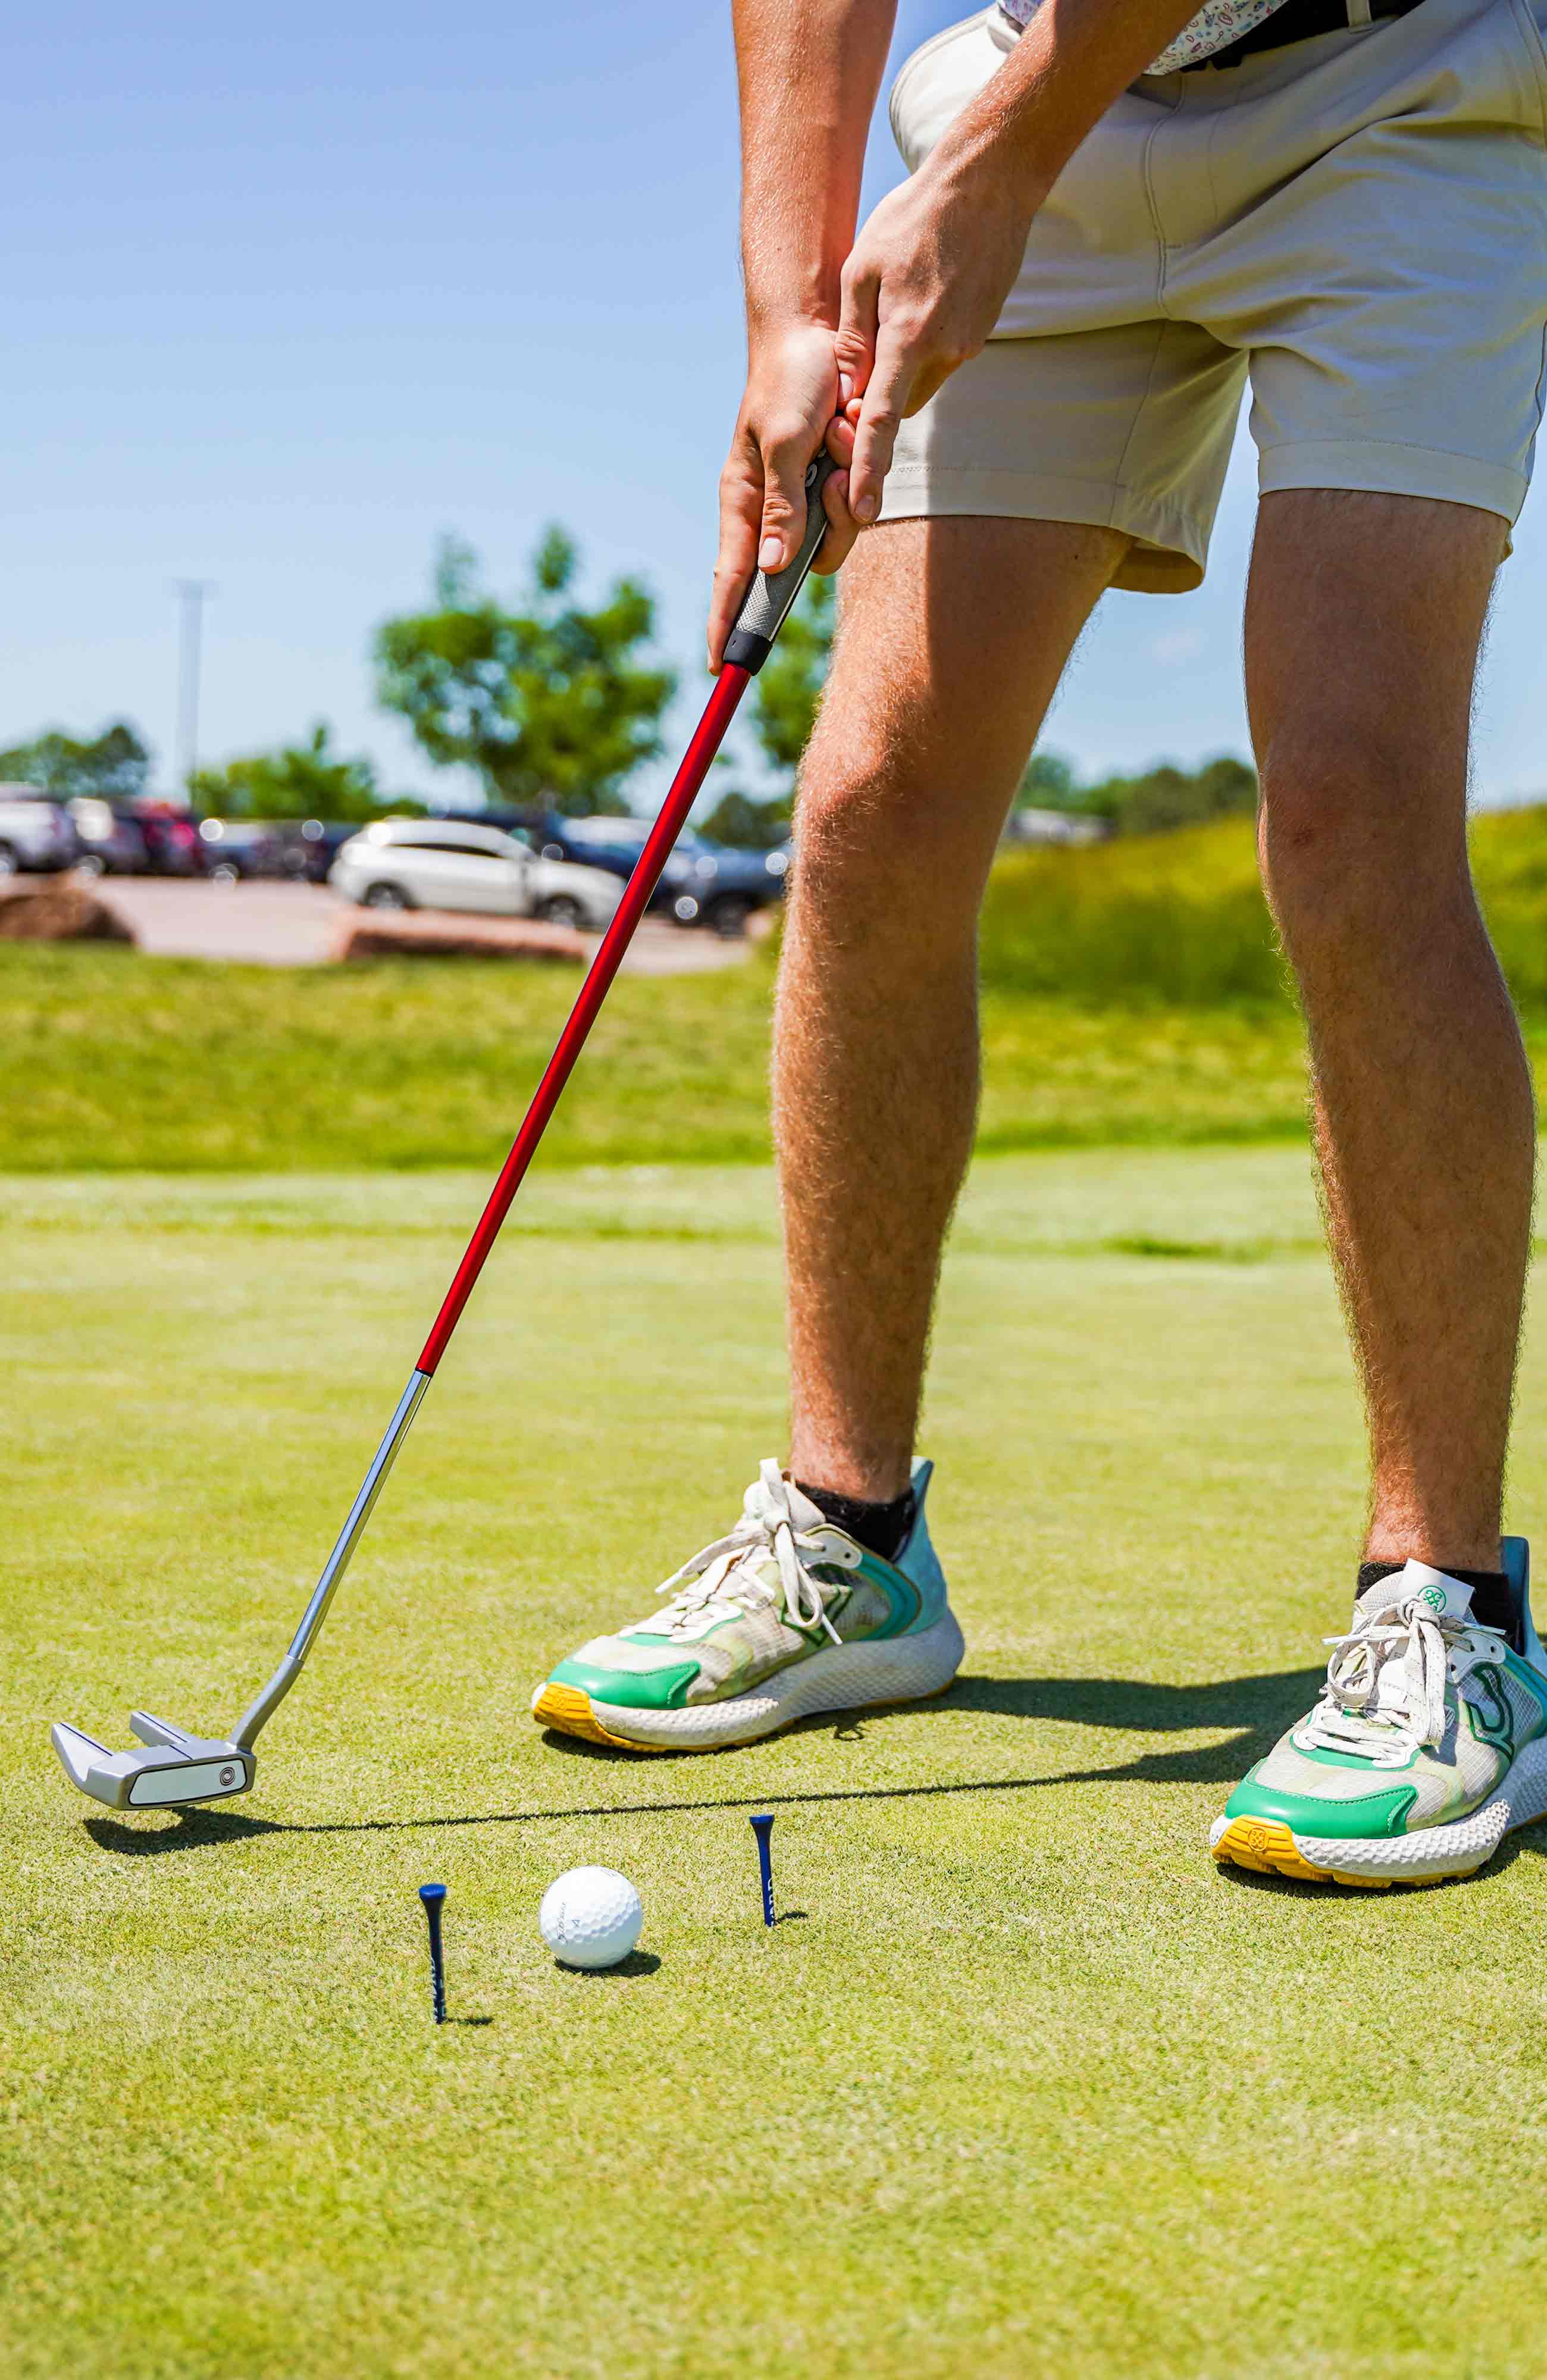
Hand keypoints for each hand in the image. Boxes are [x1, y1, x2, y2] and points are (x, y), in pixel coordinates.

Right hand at [709, 321, 857, 670]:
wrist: (825, 334)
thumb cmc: (790, 382)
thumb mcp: (781, 443)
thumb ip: (781, 506)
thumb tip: (775, 568)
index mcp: (743, 503)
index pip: (731, 579)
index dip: (725, 624)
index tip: (722, 667)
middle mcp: (775, 511)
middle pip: (802, 567)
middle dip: (824, 531)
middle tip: (829, 478)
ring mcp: (808, 501)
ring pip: (838, 540)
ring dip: (847, 493)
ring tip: (839, 436)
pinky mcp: (839, 486)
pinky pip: (860, 508)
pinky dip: (862, 473)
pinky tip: (851, 431)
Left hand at [835, 145, 1041, 524]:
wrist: (989, 184)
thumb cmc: (913, 219)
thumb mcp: (861, 269)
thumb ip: (852, 338)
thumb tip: (842, 394)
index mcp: (906, 338)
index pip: (879, 421)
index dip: (866, 470)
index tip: (860, 511)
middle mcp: (942, 352)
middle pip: (896, 408)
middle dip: (873, 403)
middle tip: (855, 367)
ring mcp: (967, 346)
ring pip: (919, 386)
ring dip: (899, 370)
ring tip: (896, 308)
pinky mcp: (980, 336)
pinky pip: (941, 360)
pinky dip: (923, 348)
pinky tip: (923, 300)